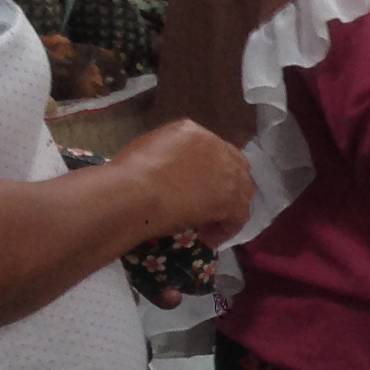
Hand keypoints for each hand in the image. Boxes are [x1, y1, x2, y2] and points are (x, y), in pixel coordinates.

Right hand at [111, 119, 252, 249]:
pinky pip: (238, 216)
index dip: (207, 170)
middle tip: (210, 204)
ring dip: (228, 207)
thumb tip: (168, 169)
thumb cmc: (128, 172)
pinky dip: (225, 229)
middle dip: (225, 185)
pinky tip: (208, 239)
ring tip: (208, 225)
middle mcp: (216, 146)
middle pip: (234, 166)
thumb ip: (165, 153)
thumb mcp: (145, 149)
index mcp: (192, 131)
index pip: (211, 149)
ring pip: (241, 190)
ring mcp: (227, 172)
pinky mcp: (231, 199)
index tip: (195, 187)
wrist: (136, 191)